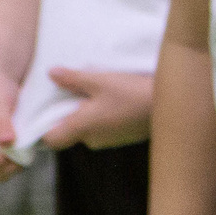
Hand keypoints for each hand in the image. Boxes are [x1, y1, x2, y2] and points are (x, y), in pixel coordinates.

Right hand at [0, 68, 23, 179]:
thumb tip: (7, 143)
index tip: (14, 148)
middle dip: (8, 167)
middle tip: (26, 151)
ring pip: (4, 167)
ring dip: (18, 163)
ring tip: (30, 145)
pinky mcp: (9, 138)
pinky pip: (15, 156)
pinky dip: (25, 154)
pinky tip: (33, 141)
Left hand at [38, 68, 153, 151]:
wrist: (172, 106)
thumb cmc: (132, 93)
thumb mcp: (100, 80)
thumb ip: (73, 78)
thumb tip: (51, 74)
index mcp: (82, 127)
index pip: (51, 140)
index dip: (43, 129)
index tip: (45, 114)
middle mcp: (94, 139)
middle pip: (71, 133)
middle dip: (70, 116)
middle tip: (74, 95)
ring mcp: (112, 140)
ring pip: (90, 131)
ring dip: (90, 116)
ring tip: (98, 95)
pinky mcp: (126, 137)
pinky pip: (107, 130)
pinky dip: (106, 118)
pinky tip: (116, 101)